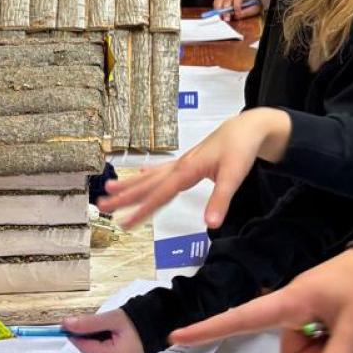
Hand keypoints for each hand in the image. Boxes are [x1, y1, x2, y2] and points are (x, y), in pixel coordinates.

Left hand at [62, 308, 143, 352]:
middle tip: (84, 320)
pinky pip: (109, 351)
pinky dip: (105, 340)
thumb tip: (66, 324)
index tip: (65, 325)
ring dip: (97, 337)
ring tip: (105, 324)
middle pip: (94, 350)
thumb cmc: (141, 318)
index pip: (88, 348)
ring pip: (100, 350)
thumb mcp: (113, 318)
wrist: (162, 319)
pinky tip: (111, 331)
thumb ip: (89, 323)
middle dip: (88, 335)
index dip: (75, 336)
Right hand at [100, 109, 291, 229]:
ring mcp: (182, 162)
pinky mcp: (188, 161)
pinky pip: (162, 170)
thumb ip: (221, 200)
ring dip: (130, 184)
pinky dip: (149, 174)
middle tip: (102, 205)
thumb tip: (210, 225)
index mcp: (187, 169)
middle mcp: (180, 165)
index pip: (160, 194)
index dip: (141, 210)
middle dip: (125, 196)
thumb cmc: (242, 148)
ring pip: (151, 176)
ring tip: (109, 189)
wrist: (249, 127)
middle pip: (148, 184)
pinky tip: (139, 175)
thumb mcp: (234, 176)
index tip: (124, 223)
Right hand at [170, 249, 352, 352]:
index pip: (242, 317)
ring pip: (303, 349)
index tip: (176, 336)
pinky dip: (330, 340)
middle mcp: (292, 303)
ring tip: (350, 324)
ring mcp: (305, 307)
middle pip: (287, 349)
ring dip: (325, 348)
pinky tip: (349, 324)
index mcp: (291, 300)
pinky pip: (314, 340)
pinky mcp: (317, 311)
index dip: (209, 328)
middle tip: (344, 333)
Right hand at [213, 0, 261, 17]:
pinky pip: (216, 1)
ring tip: (221, 17)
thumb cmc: (253, 5)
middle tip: (227, 19)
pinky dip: (216, 8)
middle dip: (226, 10)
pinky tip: (219, 15)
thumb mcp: (254, 9)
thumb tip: (237, 15)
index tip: (237, 14)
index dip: (237, 6)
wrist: (251, 0)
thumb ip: (247, 12)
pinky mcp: (223, 0)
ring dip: (219, 9)